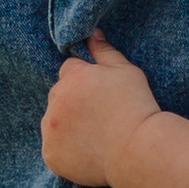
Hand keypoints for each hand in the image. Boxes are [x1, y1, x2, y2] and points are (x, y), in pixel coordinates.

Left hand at [41, 33, 160, 187]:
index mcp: (71, 77)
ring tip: (95, 135)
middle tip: (100, 116)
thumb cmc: (136, 107)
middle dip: (73, 101)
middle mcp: (55, 102)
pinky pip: (54, 148)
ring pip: (53, 122)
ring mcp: (50, 130)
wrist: (138, 150)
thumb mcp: (126, 71)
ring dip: (66, 125)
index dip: (86, 81)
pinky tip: (87, 151)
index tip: (101, 94)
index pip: (69, 70)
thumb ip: (104, 50)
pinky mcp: (51, 154)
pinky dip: (65, 150)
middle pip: (59, 96)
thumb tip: (91, 33)